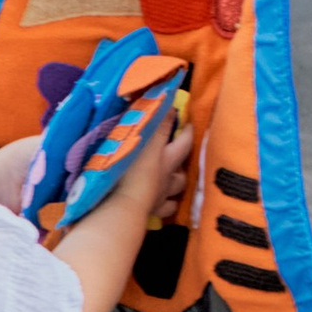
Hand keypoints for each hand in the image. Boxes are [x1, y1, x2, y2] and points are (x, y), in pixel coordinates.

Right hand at [117, 114, 193, 238]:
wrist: (123, 205)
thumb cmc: (129, 168)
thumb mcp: (141, 138)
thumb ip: (155, 120)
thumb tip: (170, 101)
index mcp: (166, 157)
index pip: (182, 139)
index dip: (186, 129)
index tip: (189, 122)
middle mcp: (169, 177)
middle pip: (183, 167)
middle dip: (184, 159)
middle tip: (181, 151)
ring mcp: (162, 195)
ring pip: (178, 188)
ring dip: (178, 181)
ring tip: (175, 177)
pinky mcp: (154, 211)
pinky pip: (166, 209)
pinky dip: (168, 205)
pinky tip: (166, 202)